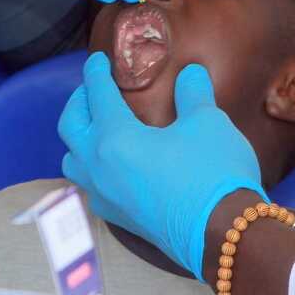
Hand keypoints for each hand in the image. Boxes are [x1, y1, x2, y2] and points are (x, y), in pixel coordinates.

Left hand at [59, 54, 267, 279]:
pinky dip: (92, 170)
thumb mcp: (207, 122)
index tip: (98, 61)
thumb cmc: (212, 172)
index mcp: (114, 138)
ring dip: (79, 140)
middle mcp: (99, 168)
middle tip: (93, 90)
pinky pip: (90, 188)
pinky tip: (112, 167)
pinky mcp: (119, 219)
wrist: (224, 233)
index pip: (98, 96)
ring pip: (73, 162)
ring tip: (96, 128)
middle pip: (70, 127)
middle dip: (79, 103)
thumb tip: (190, 73)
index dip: (96, 73)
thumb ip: (193, 94)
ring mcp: (105, 197)